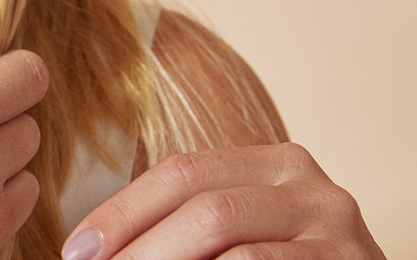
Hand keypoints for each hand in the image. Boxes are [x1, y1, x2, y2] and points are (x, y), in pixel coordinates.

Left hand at [61, 143, 385, 259]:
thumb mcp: (243, 238)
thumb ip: (188, 229)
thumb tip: (95, 250)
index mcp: (276, 164)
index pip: (181, 172)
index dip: (121, 211)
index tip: (77, 250)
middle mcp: (312, 185)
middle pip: (202, 206)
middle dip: (138, 247)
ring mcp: (339, 229)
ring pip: (230, 242)